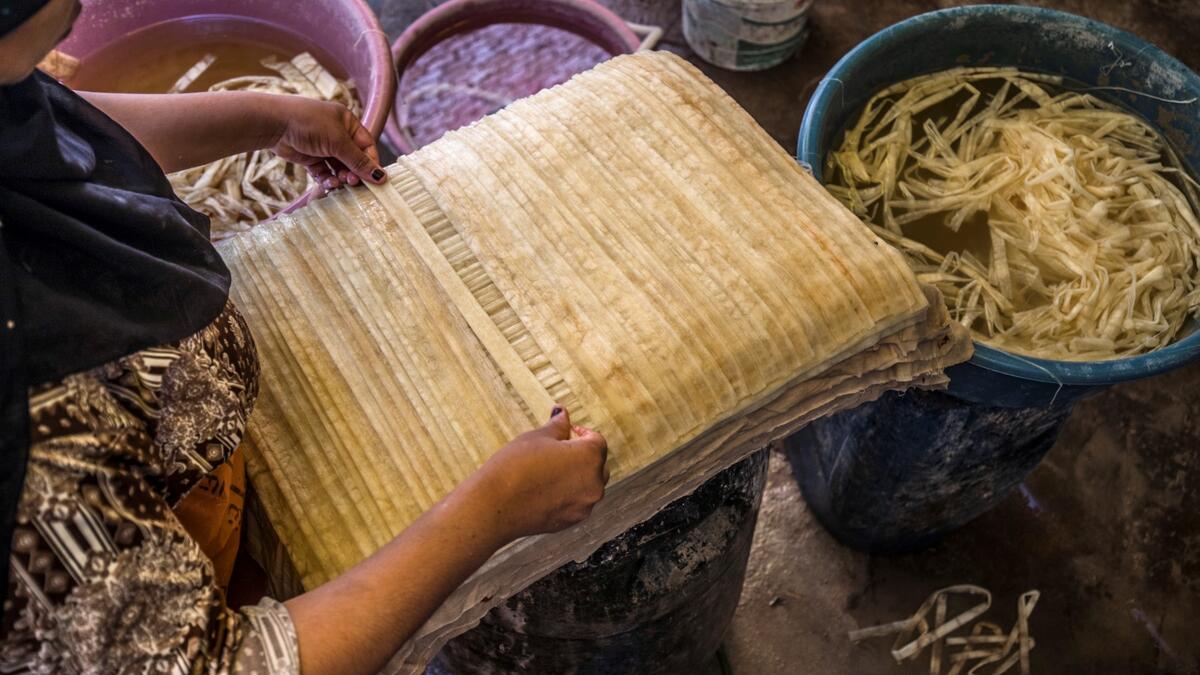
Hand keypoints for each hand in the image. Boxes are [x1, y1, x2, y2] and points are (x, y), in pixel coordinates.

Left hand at [267, 96, 385, 190]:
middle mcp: (337, 133)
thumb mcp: (338, 142)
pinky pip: (324, 171)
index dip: (371, 163)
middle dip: (354, 172)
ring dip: (340, 177)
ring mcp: (323, 146)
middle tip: (352, 182)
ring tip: (339, 183)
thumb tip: (381, 177)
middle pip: (353, 159)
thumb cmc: (308, 123)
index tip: (375, 180)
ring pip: (338, 167)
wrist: (274, 123)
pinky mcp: (310, 157)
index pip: (366, 146)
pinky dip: (327, 179)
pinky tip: (328, 183)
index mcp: (347, 122)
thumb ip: (359, 161)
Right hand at [470, 407, 608, 539]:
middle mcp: (594, 483)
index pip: (596, 440)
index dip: (581, 433)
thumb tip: (563, 413)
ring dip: (577, 475)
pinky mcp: (572, 520)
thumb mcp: (537, 437)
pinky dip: (569, 493)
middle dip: (582, 455)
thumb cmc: (515, 467)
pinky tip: (546, 488)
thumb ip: (558, 425)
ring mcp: (584, 505)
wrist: (495, 506)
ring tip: (550, 469)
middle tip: (559, 449)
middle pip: (597, 463)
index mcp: (590, 457)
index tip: (567, 432)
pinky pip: (577, 501)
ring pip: (588, 484)